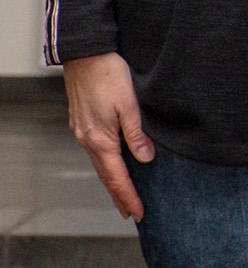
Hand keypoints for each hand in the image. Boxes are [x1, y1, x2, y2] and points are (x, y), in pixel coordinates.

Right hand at [63, 53, 152, 219]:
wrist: (86, 54)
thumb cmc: (109, 75)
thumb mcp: (129, 104)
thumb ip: (137, 133)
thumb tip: (145, 159)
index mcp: (100, 139)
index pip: (116, 177)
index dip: (128, 196)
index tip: (138, 214)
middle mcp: (87, 139)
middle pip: (106, 176)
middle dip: (119, 196)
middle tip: (132, 214)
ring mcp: (83, 131)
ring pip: (100, 164)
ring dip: (113, 182)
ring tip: (125, 196)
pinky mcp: (83, 122)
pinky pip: (97, 152)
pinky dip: (107, 166)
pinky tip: (115, 166)